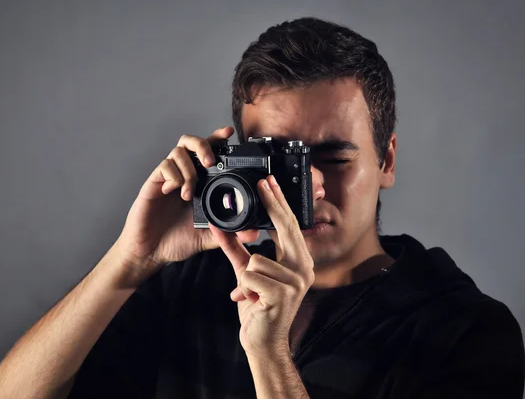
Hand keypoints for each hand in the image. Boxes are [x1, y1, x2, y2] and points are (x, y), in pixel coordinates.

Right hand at [115, 127, 259, 280]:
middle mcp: (183, 176)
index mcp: (198, 183)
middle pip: (191, 142)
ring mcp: (168, 178)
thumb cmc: (176, 241)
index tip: (229, 133)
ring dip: (188, 169)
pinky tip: (173, 191)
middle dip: (203, 146)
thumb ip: (230, 233)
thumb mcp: (209, 237)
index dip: (218, 139)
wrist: (151, 252)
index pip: (208, 153)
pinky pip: (164, 166)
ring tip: (188, 193)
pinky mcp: (153, 183)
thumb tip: (253, 233)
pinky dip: (173, 176)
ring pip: (178, 151)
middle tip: (209, 163)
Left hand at [209, 175, 314, 358]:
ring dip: (247, 277)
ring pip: (257, 259)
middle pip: (285, 228)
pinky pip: (251, 274)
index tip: (269, 183)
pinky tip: (252, 300)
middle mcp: (304, 269)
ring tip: (253, 292)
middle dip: (272, 203)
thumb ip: (236, 249)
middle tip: (262, 181)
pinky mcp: (283, 295)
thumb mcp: (246, 273)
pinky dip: (244, 287)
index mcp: (299, 261)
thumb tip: (220, 227)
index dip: (279, 202)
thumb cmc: (258, 306)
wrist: (262, 342)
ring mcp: (297, 282)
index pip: (289, 226)